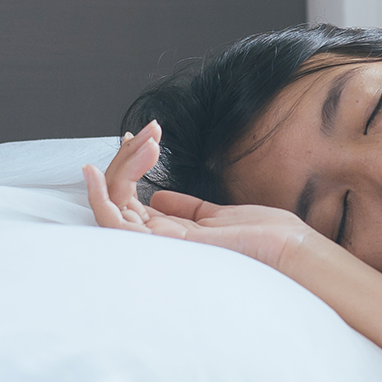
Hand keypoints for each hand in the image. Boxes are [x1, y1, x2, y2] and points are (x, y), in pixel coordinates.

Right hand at [83, 121, 322, 269]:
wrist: (286, 249)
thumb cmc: (262, 236)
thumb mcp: (216, 215)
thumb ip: (186, 208)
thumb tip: (158, 196)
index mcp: (170, 235)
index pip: (130, 201)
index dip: (129, 165)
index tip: (142, 136)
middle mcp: (159, 243)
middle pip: (118, 198)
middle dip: (126, 157)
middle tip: (147, 132)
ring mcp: (159, 246)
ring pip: (111, 205)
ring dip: (119, 166)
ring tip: (139, 141)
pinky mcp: (165, 245)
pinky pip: (113, 224)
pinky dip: (98, 197)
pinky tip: (94, 171)